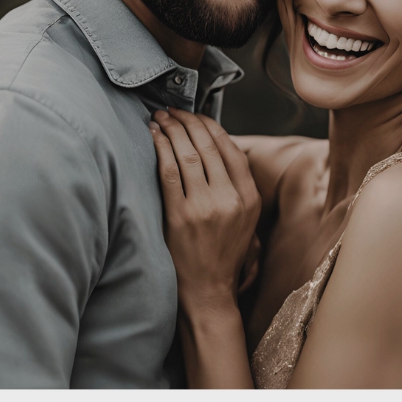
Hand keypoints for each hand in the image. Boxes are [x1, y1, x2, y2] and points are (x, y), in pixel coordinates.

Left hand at [151, 109, 260, 309]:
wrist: (208, 292)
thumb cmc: (222, 254)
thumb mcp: (244, 220)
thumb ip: (235, 186)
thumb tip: (216, 148)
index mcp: (249, 197)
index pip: (230, 148)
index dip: (209, 126)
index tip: (194, 115)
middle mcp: (230, 199)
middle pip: (207, 146)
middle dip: (187, 121)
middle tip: (172, 109)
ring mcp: (204, 207)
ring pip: (187, 154)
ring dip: (171, 129)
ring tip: (160, 117)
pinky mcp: (180, 216)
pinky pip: (168, 172)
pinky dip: (159, 148)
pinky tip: (153, 136)